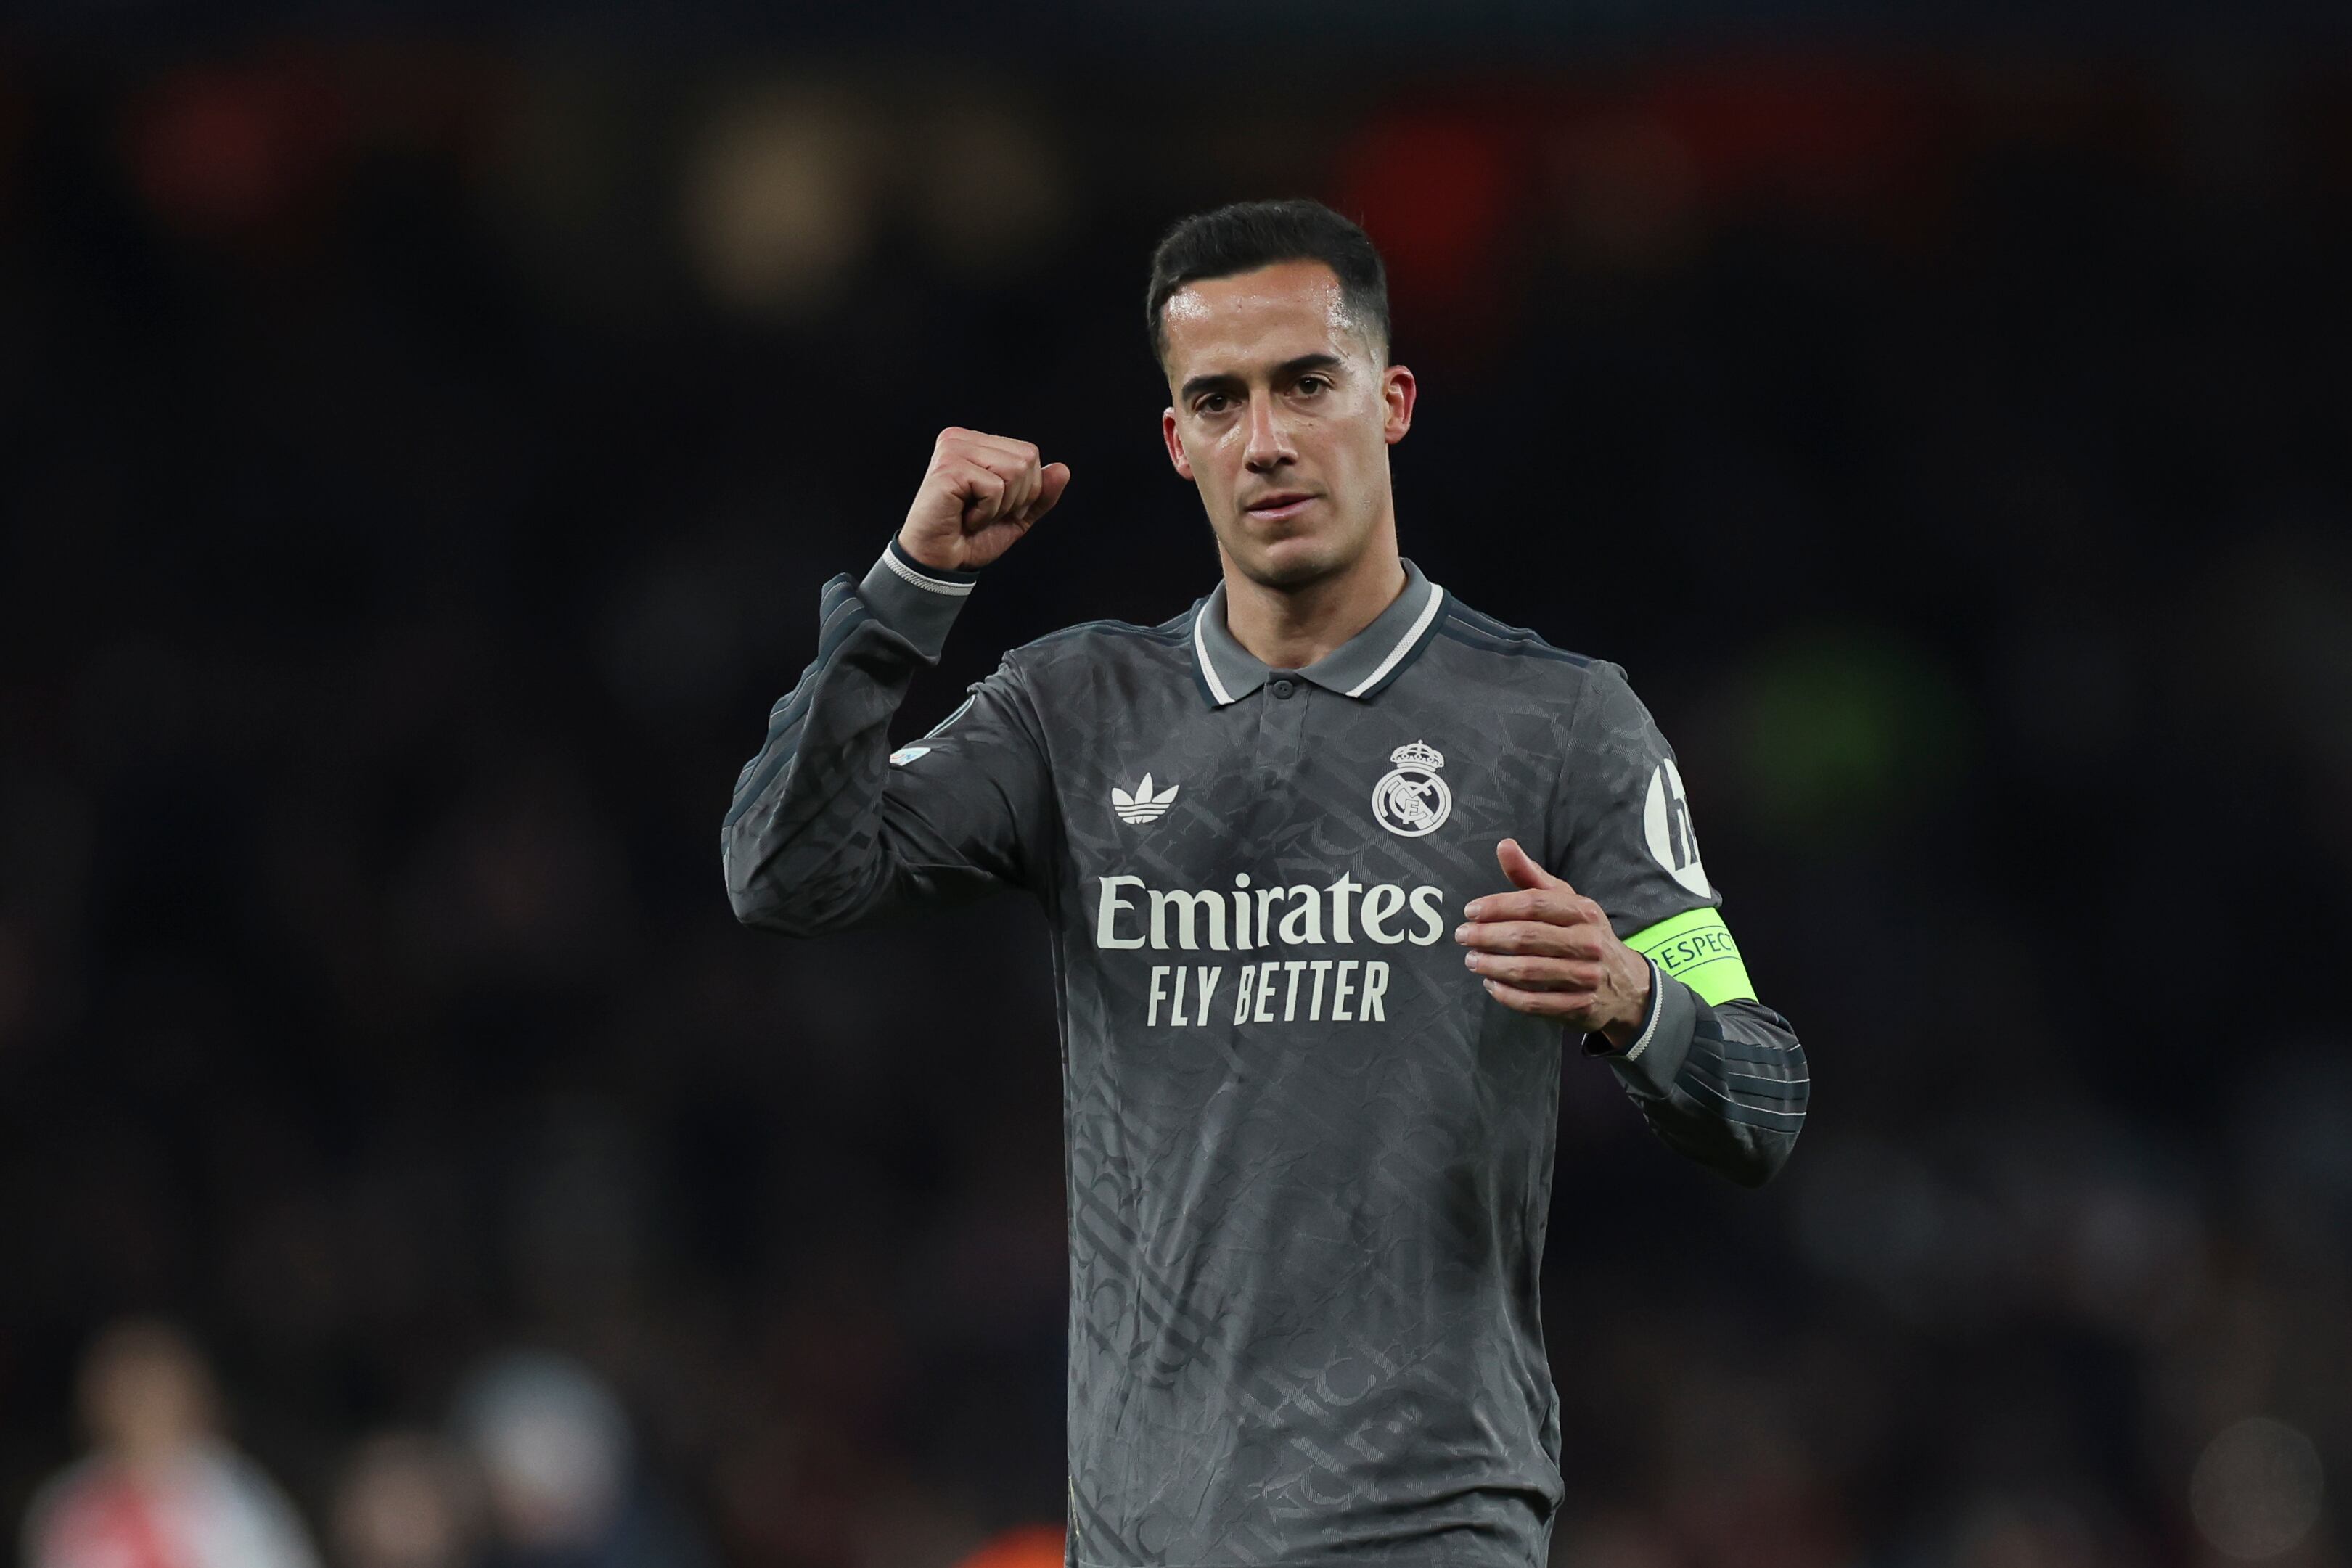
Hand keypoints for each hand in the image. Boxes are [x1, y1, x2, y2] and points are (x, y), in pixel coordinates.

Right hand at [899, 427, 1071, 571]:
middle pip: (1026, 459)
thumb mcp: (1016, 515)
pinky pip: (994, 487)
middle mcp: (961, 439)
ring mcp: (952, 449)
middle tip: (984, 513)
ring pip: (1014, 471)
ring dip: (1001, 506)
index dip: (1026, 489)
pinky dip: (985, 513)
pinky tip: (963, 517)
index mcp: (976, 443)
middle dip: (1016, 497)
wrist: (940, 563)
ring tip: (974, 514)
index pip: (1029, 454)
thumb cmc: (970, 537)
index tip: (996, 507)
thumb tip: (1063, 469)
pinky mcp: (947, 467)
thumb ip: (1041, 494)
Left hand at [1455, 838, 1652, 1046]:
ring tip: (1472, 960)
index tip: (1470, 911)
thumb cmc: (1585, 936)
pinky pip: (1535, 1003)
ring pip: (1528, 971)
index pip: (1534, 904)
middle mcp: (1588, 943)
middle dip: (1487, 936)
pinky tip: (1491, 984)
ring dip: (1492, 965)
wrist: (1627, 985)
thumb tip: (1504, 845)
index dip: (1497, 906)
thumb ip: (1532, 877)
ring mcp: (1586, 977)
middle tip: (1462, 936)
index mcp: (1584, 912)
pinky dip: (1507, 995)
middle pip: (1527, 937)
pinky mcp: (1580, 1007)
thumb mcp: (1567, 902)